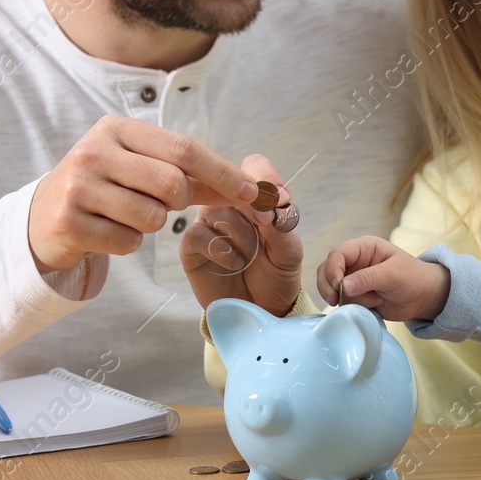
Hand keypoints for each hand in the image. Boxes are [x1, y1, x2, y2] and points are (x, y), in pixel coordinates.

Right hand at [27, 115, 258, 273]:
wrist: (43, 216)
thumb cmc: (106, 186)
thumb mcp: (140, 166)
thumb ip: (189, 174)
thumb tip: (247, 188)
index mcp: (117, 128)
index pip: (184, 149)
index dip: (223, 172)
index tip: (252, 193)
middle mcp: (94, 151)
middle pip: (172, 183)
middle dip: (180, 201)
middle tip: (162, 202)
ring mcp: (78, 186)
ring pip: (152, 217)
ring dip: (150, 223)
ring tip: (125, 213)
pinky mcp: (68, 222)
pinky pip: (128, 242)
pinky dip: (127, 242)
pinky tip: (106, 229)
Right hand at [181, 155, 303, 314]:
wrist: (261, 312)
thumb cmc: (276, 275)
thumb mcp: (289, 251)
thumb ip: (281, 225)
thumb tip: (270, 203)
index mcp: (254, 198)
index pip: (253, 167)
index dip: (265, 176)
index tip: (280, 198)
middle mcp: (226, 205)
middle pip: (229, 185)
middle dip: (252, 206)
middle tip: (265, 225)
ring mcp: (207, 224)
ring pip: (214, 210)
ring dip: (239, 235)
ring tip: (250, 256)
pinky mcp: (191, 247)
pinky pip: (197, 234)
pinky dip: (220, 249)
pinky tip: (233, 263)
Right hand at [316, 237, 449, 321]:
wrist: (424, 298)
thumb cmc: (413, 278)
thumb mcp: (392, 275)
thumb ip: (367, 278)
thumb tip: (343, 286)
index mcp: (363, 248)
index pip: (337, 254)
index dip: (333, 269)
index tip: (337, 286)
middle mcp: (355, 262)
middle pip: (326, 271)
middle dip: (330, 286)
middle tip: (336, 300)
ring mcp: (353, 280)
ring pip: (332, 289)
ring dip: (349, 299)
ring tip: (375, 300)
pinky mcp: (355, 296)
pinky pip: (342, 302)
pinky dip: (353, 307)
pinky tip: (374, 305)